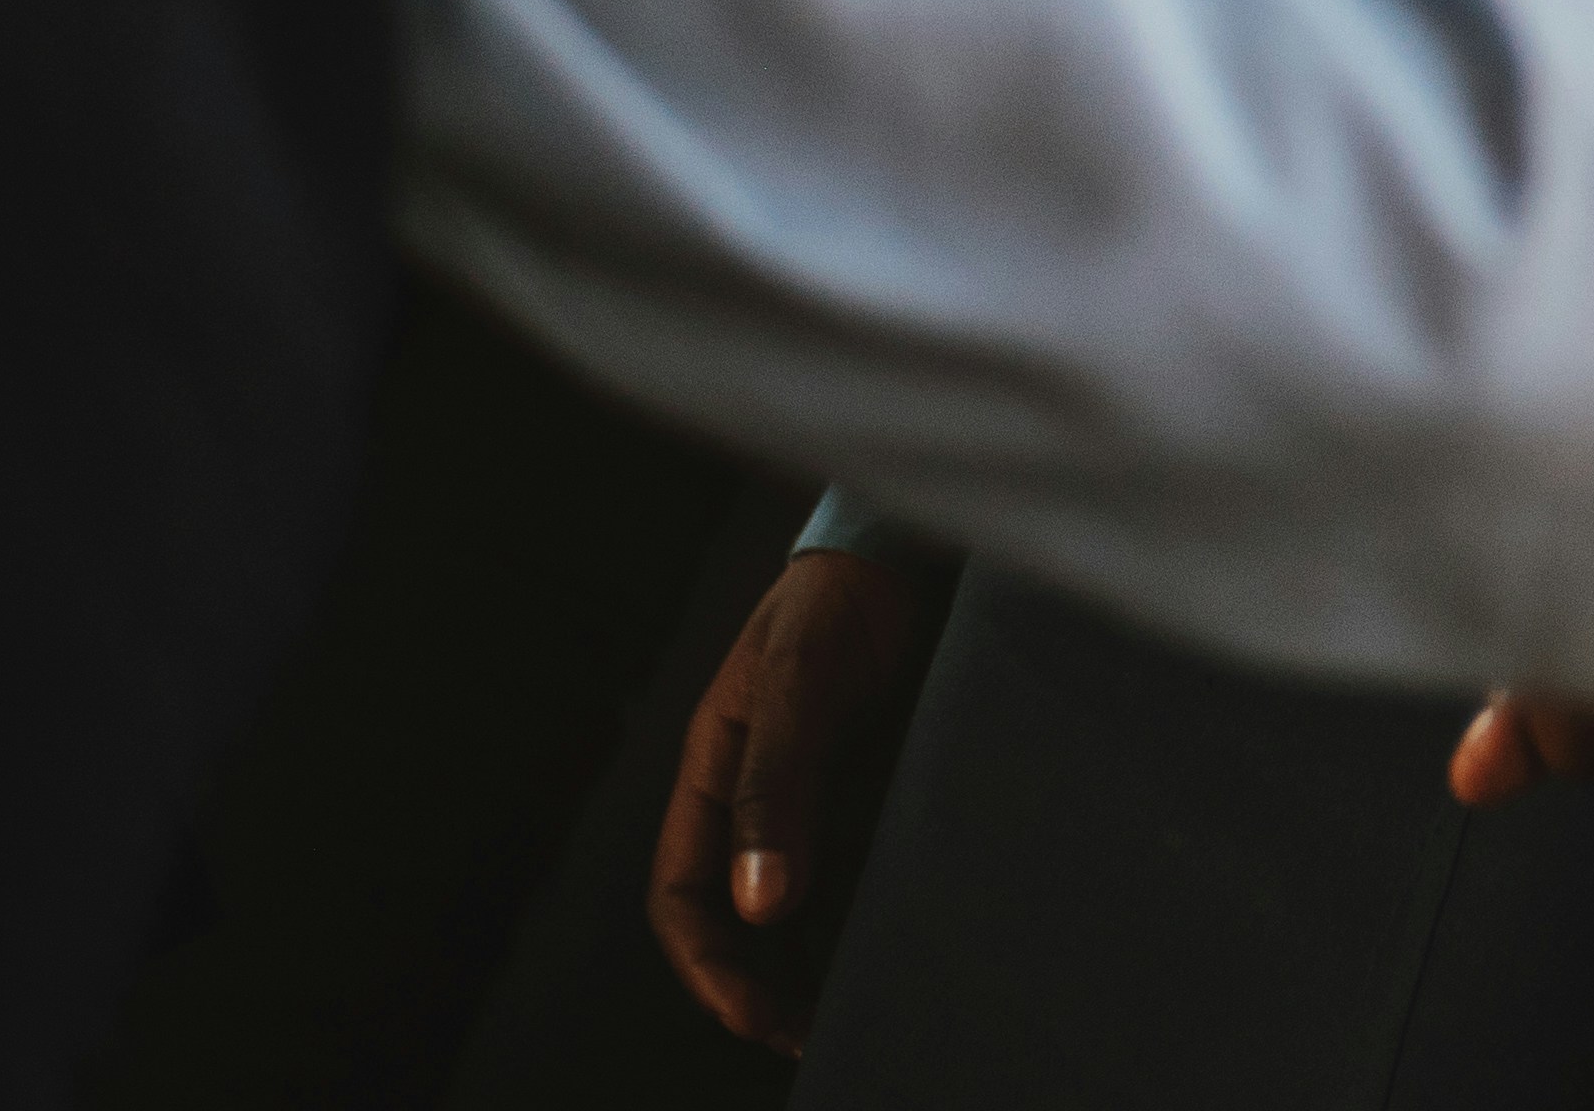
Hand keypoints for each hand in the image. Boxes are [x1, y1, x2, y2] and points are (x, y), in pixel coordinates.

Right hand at [645, 550, 929, 1052]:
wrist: (909, 556)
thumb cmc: (835, 605)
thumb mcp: (798, 685)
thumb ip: (778, 786)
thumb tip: (760, 903)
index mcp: (712, 779)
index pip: (684, 899)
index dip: (711, 968)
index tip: (756, 1019)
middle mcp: (760, 802)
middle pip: (744, 922)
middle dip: (768, 987)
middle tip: (818, 1037)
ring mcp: (819, 801)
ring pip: (806, 908)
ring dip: (824, 961)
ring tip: (868, 1008)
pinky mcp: (876, 794)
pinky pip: (865, 871)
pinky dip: (875, 914)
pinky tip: (909, 942)